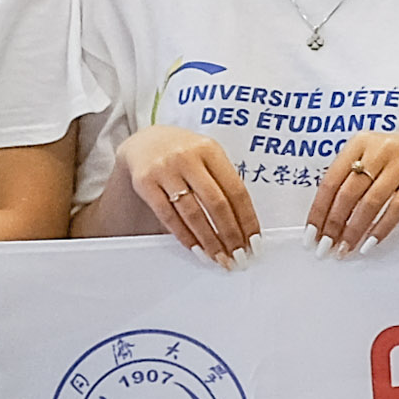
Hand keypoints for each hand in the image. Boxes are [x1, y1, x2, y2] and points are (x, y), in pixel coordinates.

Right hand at [116, 124, 257, 259]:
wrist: (144, 141)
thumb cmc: (183, 153)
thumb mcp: (206, 155)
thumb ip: (222, 181)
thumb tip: (242, 224)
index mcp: (210, 150)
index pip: (236, 190)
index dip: (247, 219)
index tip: (254, 241)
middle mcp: (187, 158)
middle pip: (216, 204)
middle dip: (230, 235)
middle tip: (238, 256)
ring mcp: (165, 170)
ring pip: (192, 214)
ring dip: (209, 241)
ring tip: (219, 257)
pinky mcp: (145, 183)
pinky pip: (169, 216)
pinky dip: (185, 236)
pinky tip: (196, 248)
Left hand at [310, 131, 398, 255]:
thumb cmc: (392, 159)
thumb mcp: (368, 157)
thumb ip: (347, 178)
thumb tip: (322, 219)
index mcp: (359, 142)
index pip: (331, 180)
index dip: (319, 210)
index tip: (311, 234)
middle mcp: (380, 148)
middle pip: (349, 192)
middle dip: (335, 224)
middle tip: (326, 246)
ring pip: (372, 202)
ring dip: (355, 230)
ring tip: (346, 247)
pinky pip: (397, 207)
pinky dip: (381, 228)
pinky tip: (371, 242)